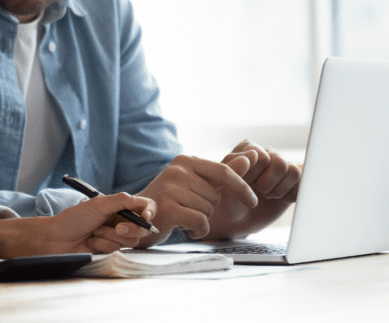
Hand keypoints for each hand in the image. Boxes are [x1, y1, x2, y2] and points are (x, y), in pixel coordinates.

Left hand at [0, 192, 155, 257]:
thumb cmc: (74, 218)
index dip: (148, 212)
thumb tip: (144, 202)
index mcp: (117, 207)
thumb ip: (123, 201)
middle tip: (115, 228)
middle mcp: (118, 221)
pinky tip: (91, 242)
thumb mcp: (99, 204)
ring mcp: (114, 236)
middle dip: (128, 229)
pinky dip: (104, 245)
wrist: (57, 238)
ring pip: (130, 241)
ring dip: (111, 237)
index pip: (143, 208)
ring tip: (95, 232)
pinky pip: (117, 249)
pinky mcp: (108, 249)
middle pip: (141, 228)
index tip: (145, 216)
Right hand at [136, 154, 257, 244]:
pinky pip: (201, 222)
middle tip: (189, 208)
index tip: (253, 201)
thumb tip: (251, 158)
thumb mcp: (195, 184)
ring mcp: (170, 189)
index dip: (242, 187)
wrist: (135, 219)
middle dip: (209, 207)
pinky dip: (199, 230)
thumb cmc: (169, 201)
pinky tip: (185, 228)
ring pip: (209, 210)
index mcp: (184, 161)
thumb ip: (222, 174)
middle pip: (216, 195)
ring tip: (183, 217)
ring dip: (202, 220)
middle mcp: (176, 170)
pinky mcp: (168, 208)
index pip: (223, 171)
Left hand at [210, 140, 300, 238]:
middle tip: (255, 191)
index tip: (243, 183)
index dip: (254, 175)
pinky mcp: (292, 182)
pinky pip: (302, 184)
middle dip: (266, 184)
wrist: (234, 219)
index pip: (263, 157)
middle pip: (281, 163)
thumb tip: (254, 154)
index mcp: (249, 147)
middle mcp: (267, 153)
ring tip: (265, 195)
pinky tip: (278, 200)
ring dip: (278, 189)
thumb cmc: (225, 198)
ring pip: (293, 171)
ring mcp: (281, 168)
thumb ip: (235, 165)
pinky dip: (291, 195)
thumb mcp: (223, 182)